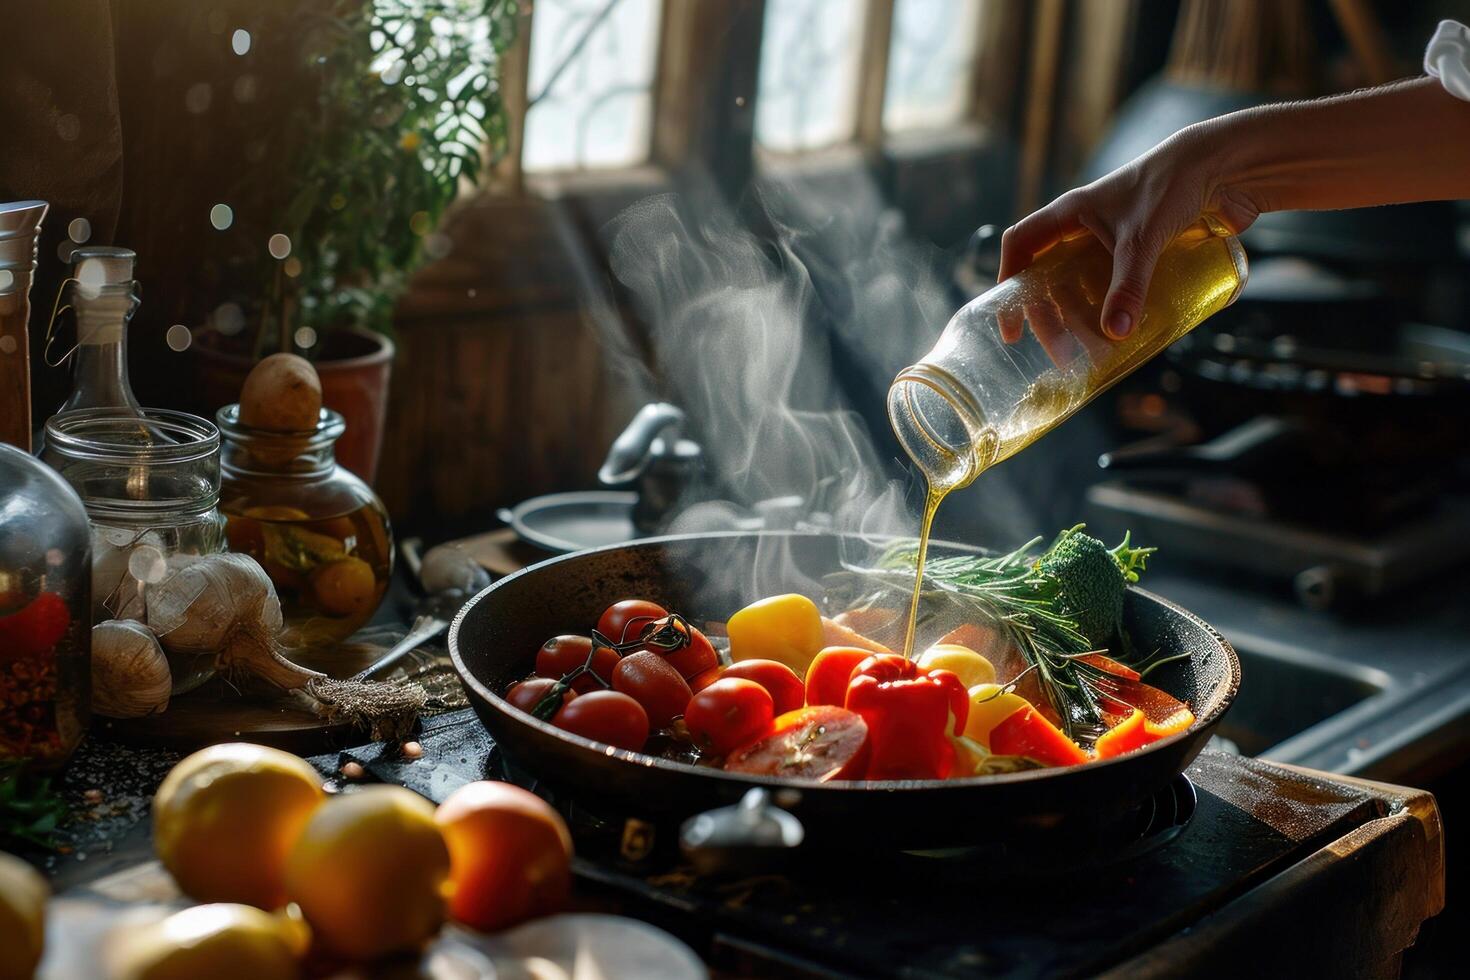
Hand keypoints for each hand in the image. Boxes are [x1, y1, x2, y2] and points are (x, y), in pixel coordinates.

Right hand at [997, 123, 1262, 339]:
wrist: (1223, 165)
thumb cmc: (1170, 185)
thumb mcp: (1141, 239)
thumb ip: (1128, 285)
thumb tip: (1114, 335)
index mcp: (1069, 214)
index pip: (1020, 245)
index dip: (1008, 282)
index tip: (1011, 321)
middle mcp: (1085, 227)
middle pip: (1049, 276)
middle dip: (1048, 315)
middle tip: (1057, 349)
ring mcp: (1113, 240)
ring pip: (1081, 284)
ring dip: (1078, 318)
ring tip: (1085, 351)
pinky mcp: (1142, 249)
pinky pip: (1115, 285)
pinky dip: (1111, 309)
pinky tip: (1119, 331)